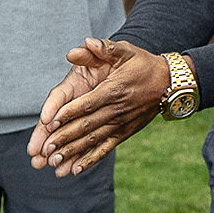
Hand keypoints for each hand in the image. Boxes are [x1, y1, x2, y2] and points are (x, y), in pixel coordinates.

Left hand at [27, 38, 173, 176]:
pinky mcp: (124, 133)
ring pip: (93, 140)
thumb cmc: (143, 64)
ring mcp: (120, 124)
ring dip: (73, 153)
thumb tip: (87, 42)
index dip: (68, 113)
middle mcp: (116, 110)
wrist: (169, 84)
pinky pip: (105, 148)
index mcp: (114, 90)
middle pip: (86, 126)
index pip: (88, 104)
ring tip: (54, 164)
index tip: (49, 122)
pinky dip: (90, 160)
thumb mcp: (126, 51)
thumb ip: (105, 48)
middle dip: (64, 138)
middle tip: (45, 150)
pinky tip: (76, 170)